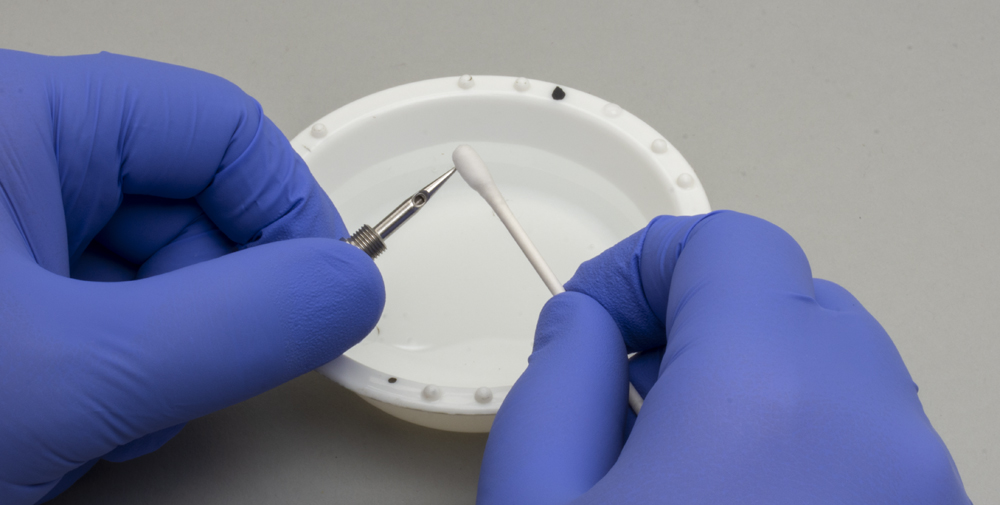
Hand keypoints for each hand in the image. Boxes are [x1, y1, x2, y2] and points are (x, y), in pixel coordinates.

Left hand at [0, 50, 383, 503]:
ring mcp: (4, 229)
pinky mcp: (4, 293)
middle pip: (191, 202)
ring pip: (156, 267)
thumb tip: (345, 290)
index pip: (217, 129)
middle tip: (210, 372)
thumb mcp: (76, 370)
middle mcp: (11, 158)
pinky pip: (111, 308)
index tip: (325, 292)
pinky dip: (126, 367)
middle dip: (220, 300)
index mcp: (18, 120)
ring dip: (171, 348)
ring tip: (116, 410)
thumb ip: (235, 324)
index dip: (290, 210)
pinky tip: (87, 414)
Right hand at [478, 212, 968, 503]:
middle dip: (701, 317)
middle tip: (633, 378)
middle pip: (791, 298)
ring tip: (682, 448)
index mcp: (766, 395)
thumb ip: (554, 381)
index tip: (596, 314)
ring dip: (756, 376)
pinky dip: (806, 434)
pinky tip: (740, 493)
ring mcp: (914, 482)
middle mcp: (871, 428)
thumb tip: (584, 324)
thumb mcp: (536, 499)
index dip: (644, 262)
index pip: (727, 244)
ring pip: (839, 368)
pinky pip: (871, 437)